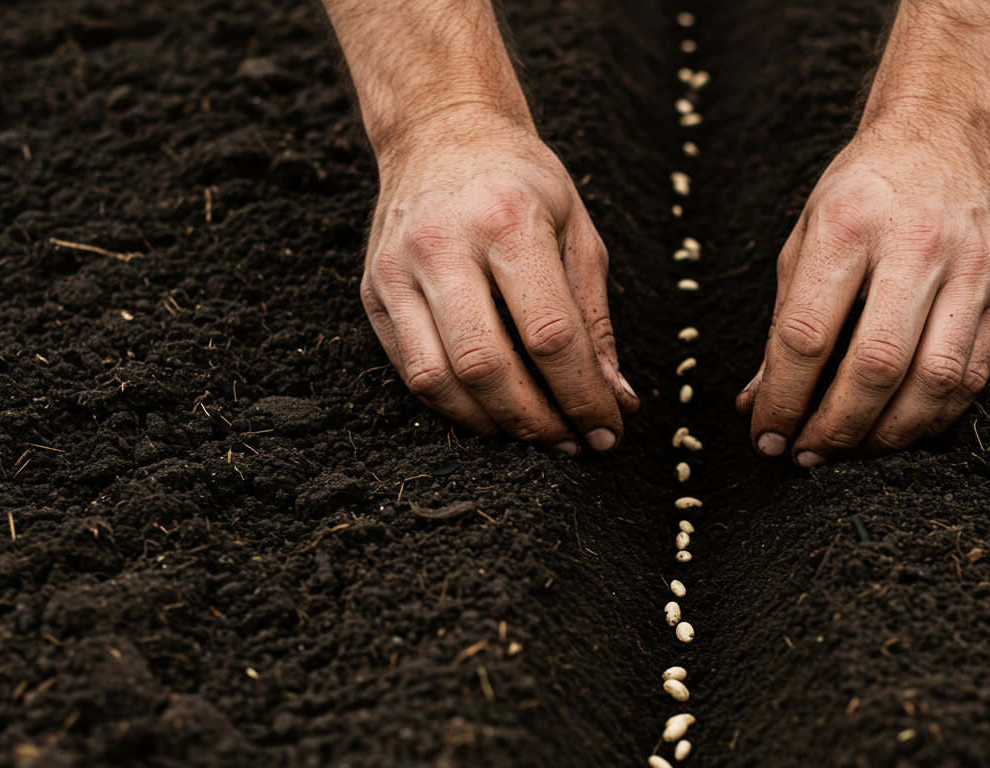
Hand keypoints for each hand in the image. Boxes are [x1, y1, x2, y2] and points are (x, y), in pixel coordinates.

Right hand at [361, 108, 637, 453]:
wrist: (442, 132)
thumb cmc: (523, 184)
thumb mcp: (578, 233)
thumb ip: (595, 321)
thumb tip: (616, 400)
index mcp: (509, 222)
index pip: (549, 334)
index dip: (582, 395)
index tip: (608, 429)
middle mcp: (444, 245)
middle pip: (485, 365)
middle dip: (536, 421)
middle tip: (572, 443)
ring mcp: (398, 269)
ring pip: (437, 379)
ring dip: (492, 425)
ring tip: (535, 434)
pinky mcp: (373, 291)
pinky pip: (410, 370)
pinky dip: (455, 406)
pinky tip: (492, 412)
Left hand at [736, 125, 989, 465]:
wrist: (949, 133)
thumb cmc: (865, 190)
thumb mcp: (806, 236)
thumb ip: (784, 321)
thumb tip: (759, 403)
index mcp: (848, 224)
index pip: (808, 334)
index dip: (783, 398)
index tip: (766, 434)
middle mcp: (916, 244)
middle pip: (876, 366)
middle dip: (835, 428)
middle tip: (807, 455)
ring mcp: (972, 268)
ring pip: (934, 381)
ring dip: (887, 435)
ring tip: (852, 451)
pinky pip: (972, 376)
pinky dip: (932, 418)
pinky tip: (899, 428)